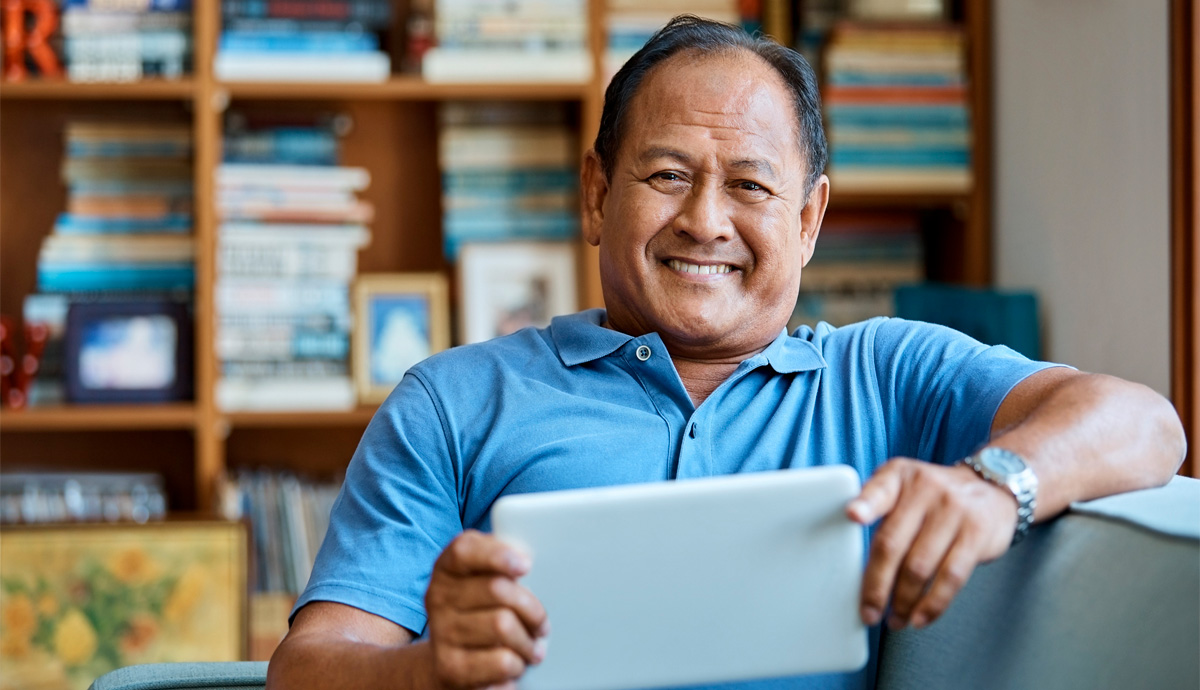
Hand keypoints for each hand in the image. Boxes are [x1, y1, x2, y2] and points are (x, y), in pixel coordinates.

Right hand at [425, 530, 549, 689]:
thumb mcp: (483, 581)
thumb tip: (526, 559)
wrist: (450, 663)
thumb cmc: (478, 613)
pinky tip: (515, 663)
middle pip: (498, 589)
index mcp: (446, 569)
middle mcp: (438, 598)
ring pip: (503, 626)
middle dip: (532, 609)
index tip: (525, 565)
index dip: (497, 555)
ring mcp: (442, 632)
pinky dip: (517, 664)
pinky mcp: (451, 667)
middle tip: (541, 624)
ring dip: (528, 641)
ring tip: (531, 646)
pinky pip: (501, 661)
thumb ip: (501, 563)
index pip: (464, 550)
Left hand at [846, 459, 1016, 629]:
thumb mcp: (904, 485)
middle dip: (876, 584)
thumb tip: (848, 554)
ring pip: (921, 566)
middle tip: (868, 612)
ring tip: (894, 620)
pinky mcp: (977, 534)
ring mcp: (954, 511)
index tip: (852, 515)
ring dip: (903, 601)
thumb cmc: (933, 496)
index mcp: (900, 476)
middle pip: (893, 544)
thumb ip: (876, 507)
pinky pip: (951, 576)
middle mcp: (927, 489)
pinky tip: (920, 617)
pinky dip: (933, 603)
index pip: (880, 489)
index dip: (865, 503)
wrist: (991, 488)